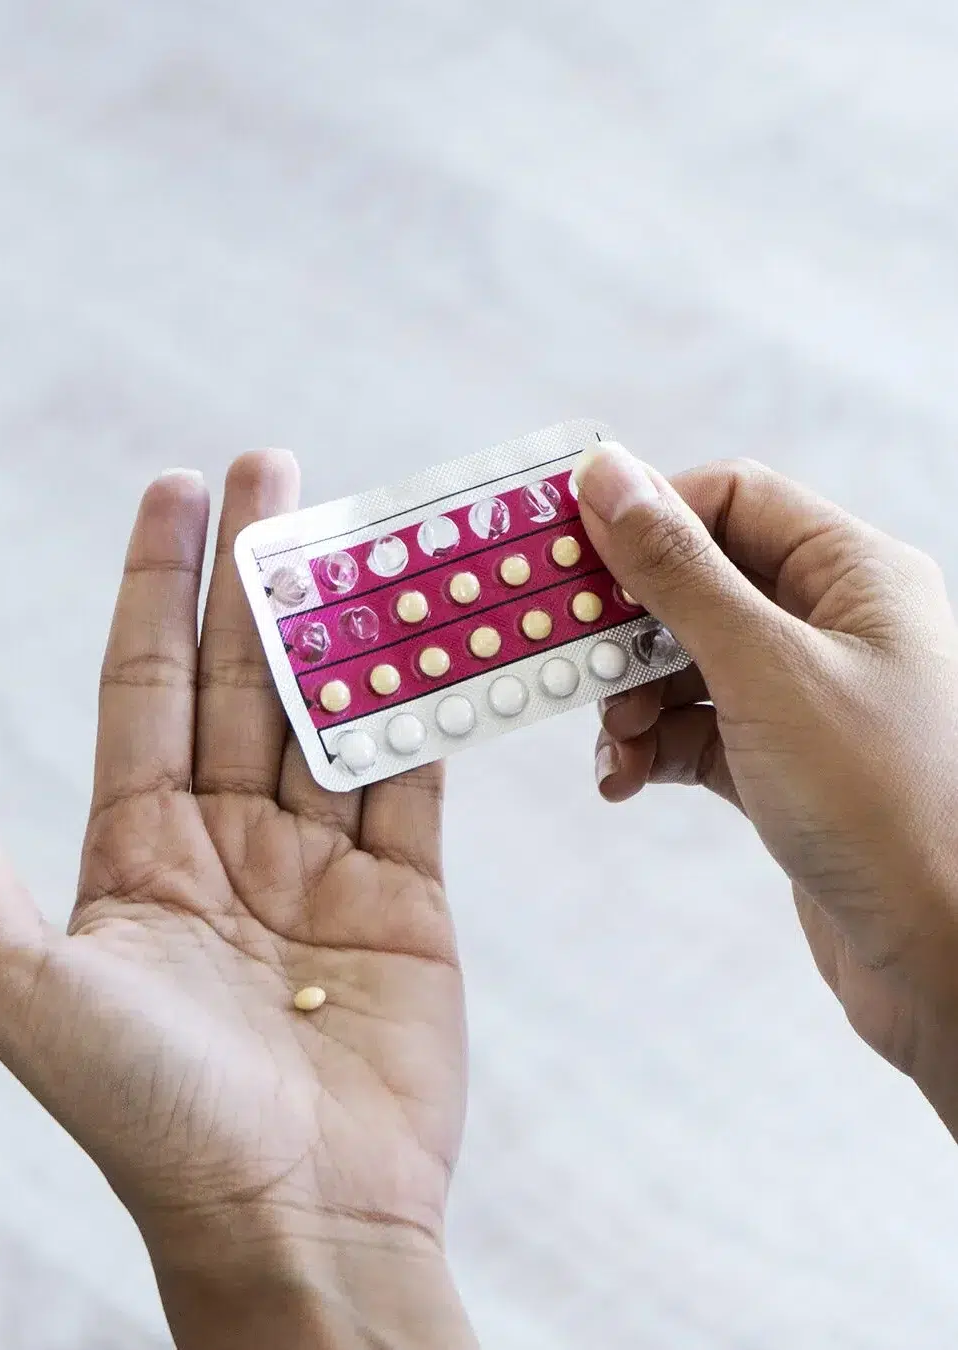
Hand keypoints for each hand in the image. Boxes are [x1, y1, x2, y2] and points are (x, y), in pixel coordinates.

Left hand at [0, 453, 476, 1348]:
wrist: (300, 1221)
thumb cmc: (155, 1120)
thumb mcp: (34, 997)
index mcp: (138, 853)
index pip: (146, 686)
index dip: (157, 585)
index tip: (177, 490)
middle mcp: (228, 844)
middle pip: (243, 678)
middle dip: (257, 572)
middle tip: (277, 466)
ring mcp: (321, 864)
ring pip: (332, 711)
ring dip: (345, 621)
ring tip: (362, 526)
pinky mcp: (406, 894)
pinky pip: (412, 775)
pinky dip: (424, 704)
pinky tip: (431, 635)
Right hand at [575, 443, 957, 1131]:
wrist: (942, 959)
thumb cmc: (881, 800)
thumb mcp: (763, 668)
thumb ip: (677, 570)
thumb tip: (606, 474)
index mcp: (852, 573)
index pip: (730, 500)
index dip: (645, 518)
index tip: (567, 556)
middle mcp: (832, 624)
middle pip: (699, 583)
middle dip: (629, 626)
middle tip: (574, 662)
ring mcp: (807, 697)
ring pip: (688, 662)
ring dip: (633, 698)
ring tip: (617, 745)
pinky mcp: (784, 764)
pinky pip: (697, 729)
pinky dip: (654, 747)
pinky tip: (628, 780)